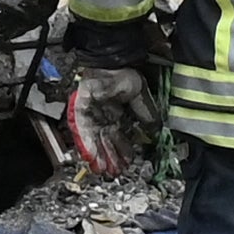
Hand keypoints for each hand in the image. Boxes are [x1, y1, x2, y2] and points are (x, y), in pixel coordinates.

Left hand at [64, 61, 157, 175]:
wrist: (110, 60)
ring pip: (94, 140)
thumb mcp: (140, 97)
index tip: (127, 164)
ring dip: (98, 155)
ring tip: (102, 170)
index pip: (120, 138)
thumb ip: (146, 114)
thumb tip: (154, 130)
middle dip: (110, 158)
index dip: (123, 152)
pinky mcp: (79, 110)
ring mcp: (90, 115)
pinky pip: (82, 130)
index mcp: (117, 115)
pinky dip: (86, 143)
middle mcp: (103, 117)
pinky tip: (89, 156)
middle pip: (106, 142)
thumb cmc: (124, 75)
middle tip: (113, 173)